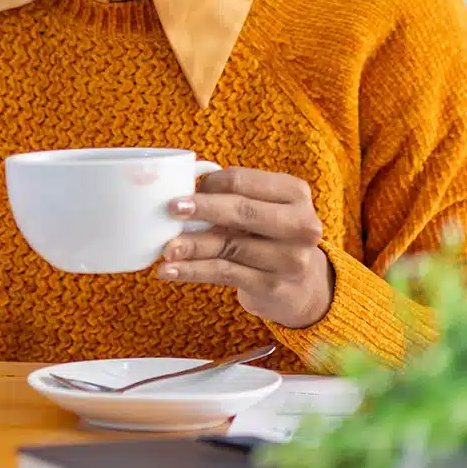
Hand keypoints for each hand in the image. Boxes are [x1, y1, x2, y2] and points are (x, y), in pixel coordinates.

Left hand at [156, 167, 332, 329]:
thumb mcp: (263, 209)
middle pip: (242, 211)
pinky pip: (224, 273)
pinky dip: (192, 271)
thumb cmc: (269, 236)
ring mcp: (291, 258)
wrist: (300, 286)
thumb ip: (233, 196)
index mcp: (295, 193)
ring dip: (191, 246)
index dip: (210, 184)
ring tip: (165, 249)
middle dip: (202, 208)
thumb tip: (181, 190)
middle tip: (170, 209)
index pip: (243, 181)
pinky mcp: (274, 286)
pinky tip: (169, 271)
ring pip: (229, 245)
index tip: (183, 190)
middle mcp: (301, 225)